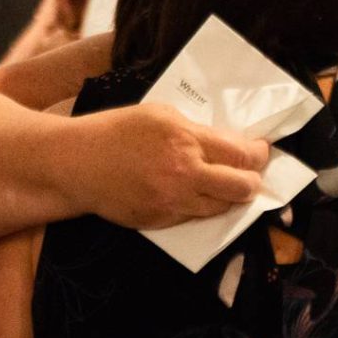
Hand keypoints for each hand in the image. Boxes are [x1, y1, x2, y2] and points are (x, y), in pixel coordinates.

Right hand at [74, 104, 269, 227]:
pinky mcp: (159, 222)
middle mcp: (184, 176)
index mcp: (187, 142)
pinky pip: (194, 217)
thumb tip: (229, 143)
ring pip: (221, 208)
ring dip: (228, 196)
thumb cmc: (118, 131)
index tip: (261, 151)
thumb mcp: (162, 115)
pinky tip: (194, 193)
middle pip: (242, 188)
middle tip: (249, 172)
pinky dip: (201, 206)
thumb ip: (198, 131)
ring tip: (223, 183)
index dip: (259, 154)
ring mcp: (172, 203)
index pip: (242, 156)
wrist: (76, 164)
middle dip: (252, 181)